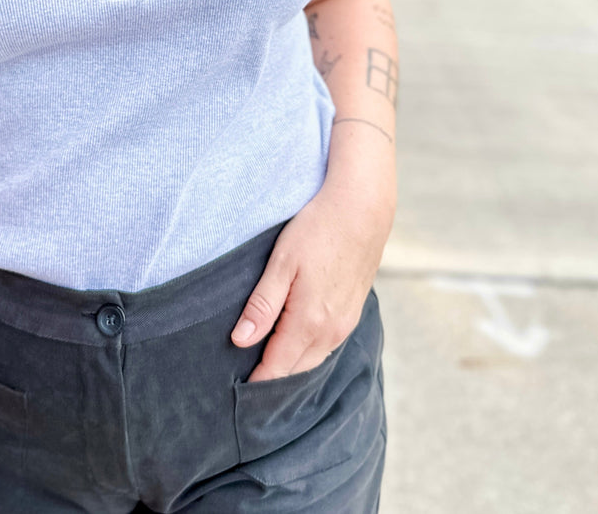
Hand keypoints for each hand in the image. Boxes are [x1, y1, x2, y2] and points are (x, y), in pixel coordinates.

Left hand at [229, 187, 385, 382]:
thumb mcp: (281, 262)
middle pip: (295, 369)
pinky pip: (327, 344)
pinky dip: (308, 350)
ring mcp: (346, 323)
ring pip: (313, 359)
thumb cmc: (318, 229)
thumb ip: (262, 305)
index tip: (234, 388)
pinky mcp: (354, 311)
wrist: (363, 208)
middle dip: (272, 376)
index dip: (256, 380)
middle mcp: (331, 331)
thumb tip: (240, 340)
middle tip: (243, 376)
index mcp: (309, 322)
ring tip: (265, 361)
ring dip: (291, 364)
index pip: (277, 367)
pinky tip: (294, 340)